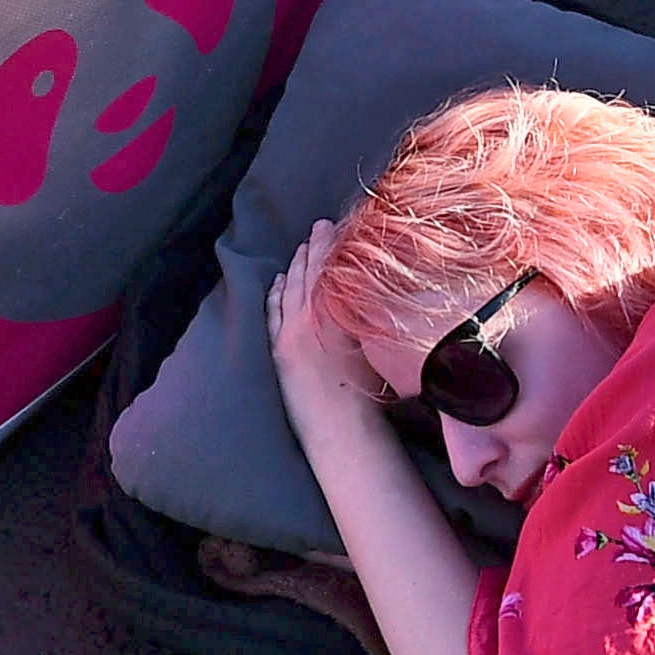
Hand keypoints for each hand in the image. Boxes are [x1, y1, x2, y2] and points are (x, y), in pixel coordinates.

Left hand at [266, 214, 385, 420]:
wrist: (343, 429)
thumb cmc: (373, 393)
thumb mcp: (381, 341)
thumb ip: (372, 310)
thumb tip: (373, 288)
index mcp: (337, 309)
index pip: (334, 265)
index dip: (336, 243)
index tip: (340, 225)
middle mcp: (310, 315)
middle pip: (311, 270)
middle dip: (316, 245)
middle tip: (321, 224)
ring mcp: (291, 331)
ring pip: (291, 287)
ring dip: (297, 264)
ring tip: (303, 246)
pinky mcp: (279, 349)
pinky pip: (273, 311)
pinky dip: (276, 292)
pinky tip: (279, 279)